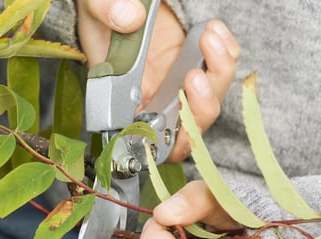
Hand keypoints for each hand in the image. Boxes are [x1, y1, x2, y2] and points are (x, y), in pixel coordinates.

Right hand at [77, 0, 238, 161]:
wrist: (123, 0)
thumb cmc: (101, 15)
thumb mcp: (94, 11)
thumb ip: (106, 13)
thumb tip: (129, 18)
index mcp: (127, 103)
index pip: (153, 140)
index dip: (169, 142)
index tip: (176, 123)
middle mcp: (158, 99)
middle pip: (192, 125)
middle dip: (201, 105)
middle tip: (194, 76)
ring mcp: (182, 83)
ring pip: (213, 96)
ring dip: (218, 71)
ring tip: (207, 37)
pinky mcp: (200, 61)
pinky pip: (223, 67)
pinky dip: (226, 51)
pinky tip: (211, 29)